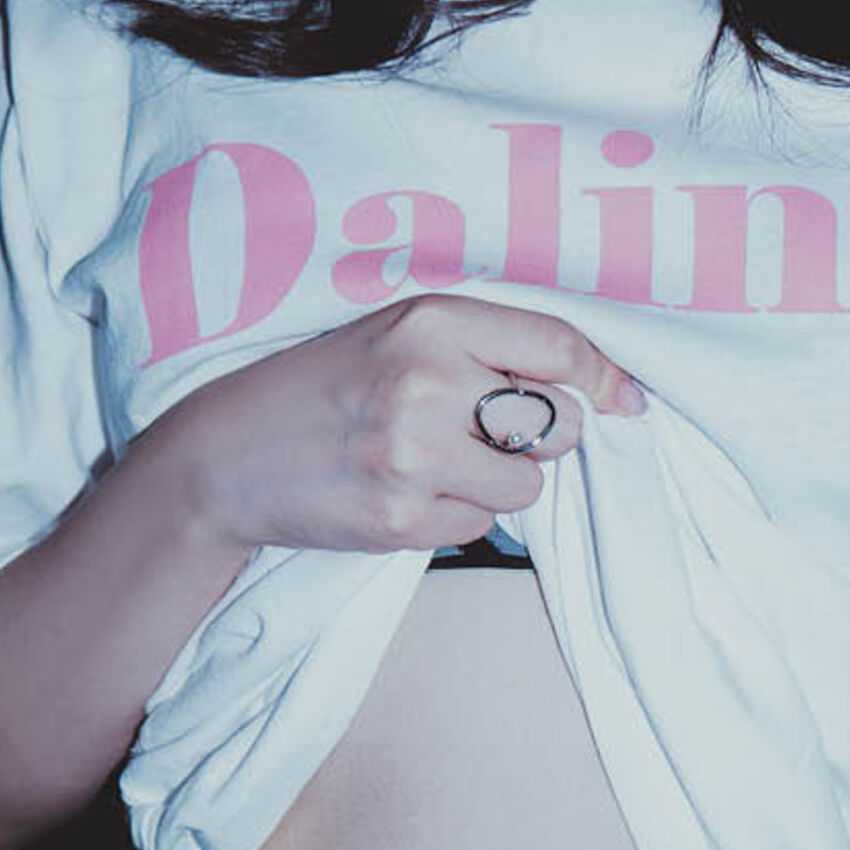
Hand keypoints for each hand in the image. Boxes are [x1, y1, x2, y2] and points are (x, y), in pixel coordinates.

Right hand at [150, 292, 644, 556]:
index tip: (622, 398)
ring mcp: (413, 456)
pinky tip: (409, 491)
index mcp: (432, 321)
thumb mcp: (400, 334)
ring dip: (500, 481)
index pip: (559, 346)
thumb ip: (491, 348)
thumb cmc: (328, 385)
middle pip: (558, 423)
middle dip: (540, 433)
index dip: (603, 377)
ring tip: (440, 460)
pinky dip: (459, 515)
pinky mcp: (400, 519)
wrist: (226, 454)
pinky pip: (481, 527)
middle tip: (487, 429)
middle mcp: (426, 382)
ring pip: (528, 484)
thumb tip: (606, 390)